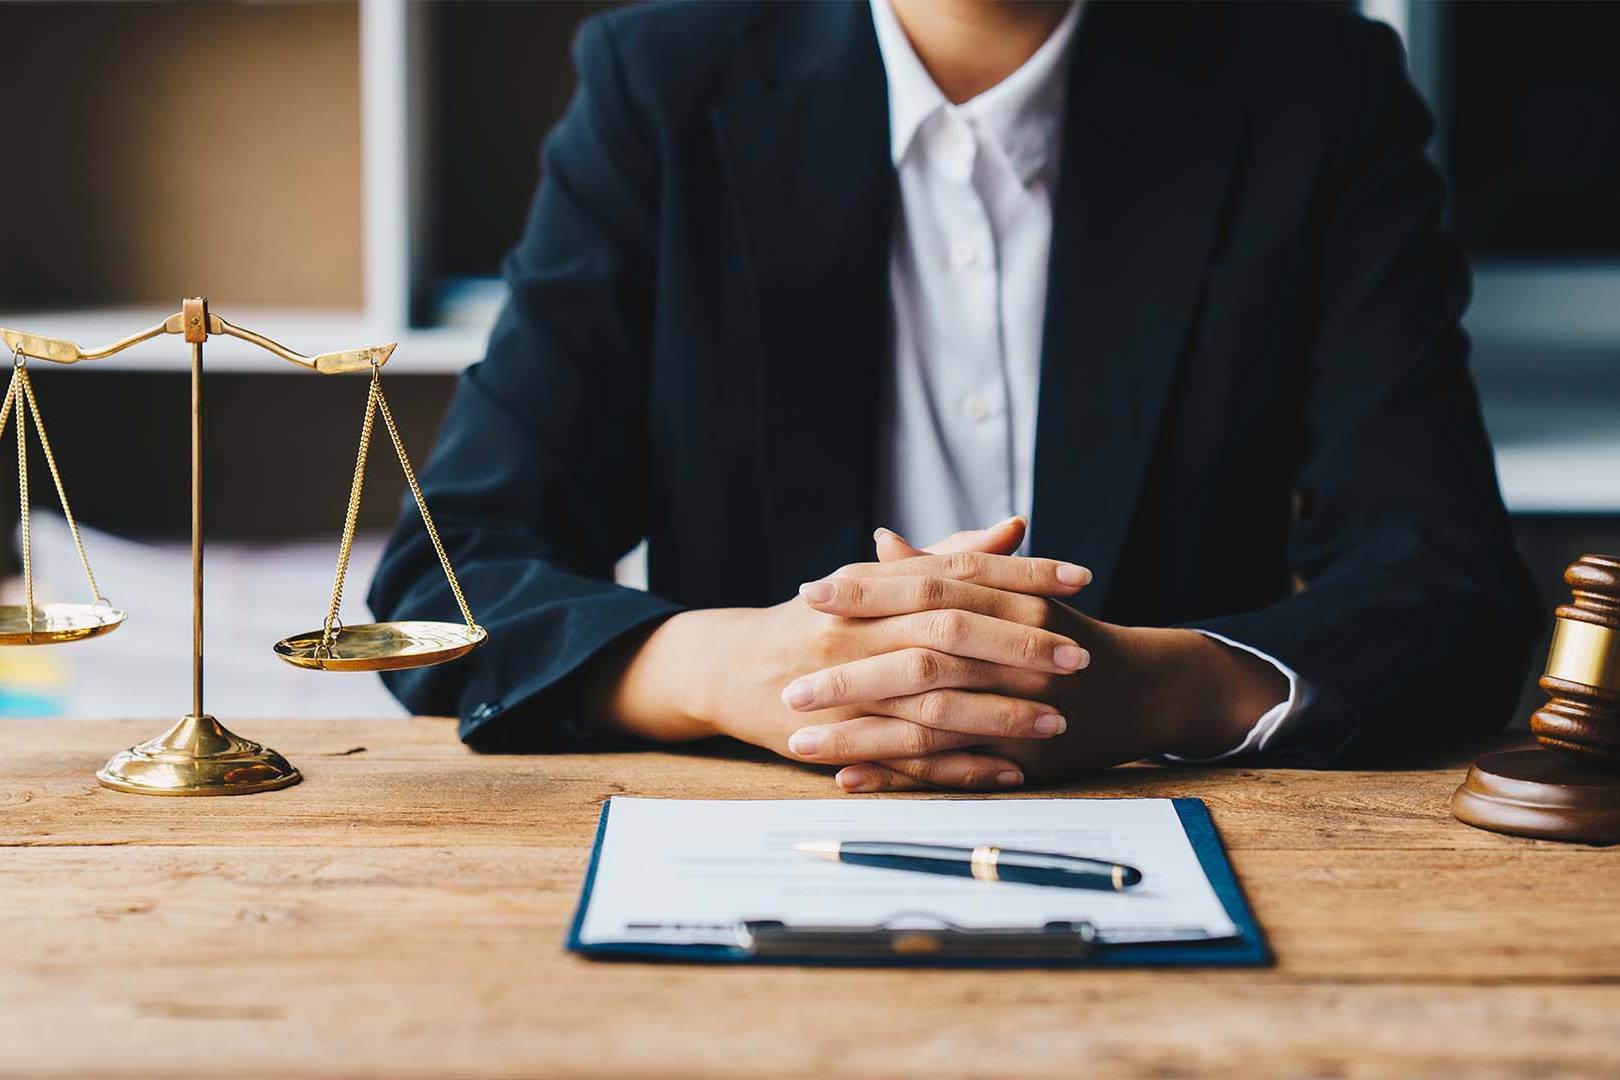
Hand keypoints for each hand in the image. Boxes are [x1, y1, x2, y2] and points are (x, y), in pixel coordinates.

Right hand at [583, 516, 1093, 787]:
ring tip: (1058, 720)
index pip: (956, 570)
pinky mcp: (840, 736)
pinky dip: (960, 765)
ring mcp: (847, 684)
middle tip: (1079, 656)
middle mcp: (858, 628)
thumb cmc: (815, 619)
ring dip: (999, 712)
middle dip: (1019, 644)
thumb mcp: (874, 580)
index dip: (1021, 572)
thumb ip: (946, 555)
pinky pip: (908, 755)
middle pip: (949, 631)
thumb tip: (1016, 527)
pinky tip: (1008, 770)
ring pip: (934, 697)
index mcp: (872, 583)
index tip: (1080, 577)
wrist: (730, 668)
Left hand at [787, 528, 1288, 790]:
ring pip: (925, 722)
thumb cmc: (1062, 633)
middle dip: (848, 675)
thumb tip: (880, 542)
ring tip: (797, 740)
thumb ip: (945, 569)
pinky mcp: (1023, 759)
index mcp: (1009, 601)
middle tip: (788, 686)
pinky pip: (949, 770)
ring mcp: (1020, 708)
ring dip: (858, 736)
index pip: (925, 589)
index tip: (807, 595)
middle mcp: (1016, 652)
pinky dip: (896, 775)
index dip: (865, 592)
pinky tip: (848, 777)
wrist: (1142, 688)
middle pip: (918, 660)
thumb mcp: (1011, 594)